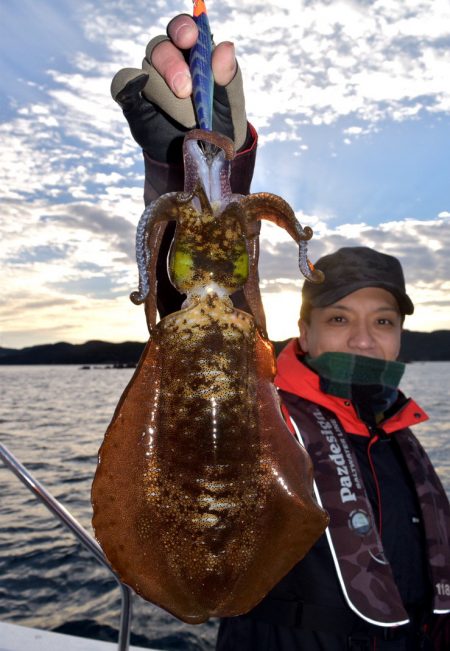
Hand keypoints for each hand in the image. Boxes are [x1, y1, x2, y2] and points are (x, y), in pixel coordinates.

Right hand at [111, 14, 246, 161]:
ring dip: (167, 97)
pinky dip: (126, 83)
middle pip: (160, 47)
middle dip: (172, 66)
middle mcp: (170, 62)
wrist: (204, 158)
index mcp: (195, 54)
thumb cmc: (221, 123)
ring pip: (148, 72)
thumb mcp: (230, 102)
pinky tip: (135, 88)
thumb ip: (229, 76)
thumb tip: (225, 47)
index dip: (184, 29)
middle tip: (186, 90)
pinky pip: (122, 83)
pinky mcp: (134, 101)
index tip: (189, 40)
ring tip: (188, 121)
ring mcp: (150, 81)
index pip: (184, 29)